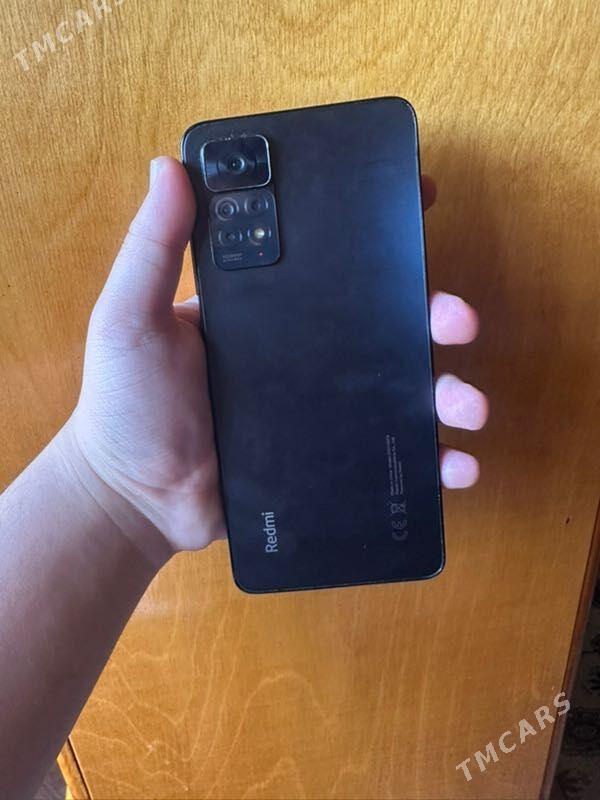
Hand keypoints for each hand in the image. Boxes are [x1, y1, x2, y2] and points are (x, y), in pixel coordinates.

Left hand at [67, 158, 486, 560]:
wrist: (135, 499)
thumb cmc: (126, 406)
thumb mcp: (131, 317)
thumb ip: (151, 249)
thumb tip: (169, 166)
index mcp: (270, 312)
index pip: (335, 265)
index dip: (382, 237)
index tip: (422, 206)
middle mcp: (306, 355)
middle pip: (386, 327)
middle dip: (435, 316)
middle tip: (458, 318)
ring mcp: (322, 410)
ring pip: (401, 392)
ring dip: (449, 393)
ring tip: (469, 405)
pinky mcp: (328, 463)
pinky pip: (389, 458)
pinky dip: (432, 462)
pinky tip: (457, 467)